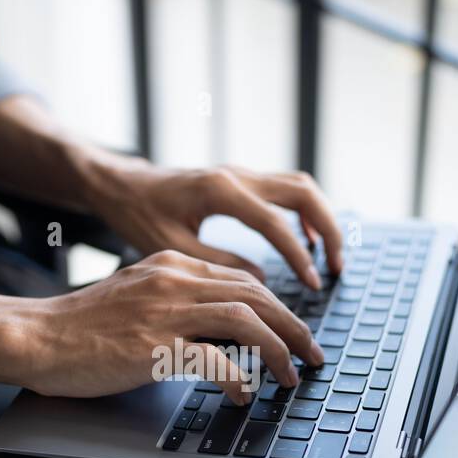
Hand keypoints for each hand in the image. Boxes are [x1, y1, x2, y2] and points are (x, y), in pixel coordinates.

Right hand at [10, 250, 324, 403]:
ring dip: (277, 352)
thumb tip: (222, 334)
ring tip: (289, 378)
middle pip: (257, 296)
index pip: (244, 281)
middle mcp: (174, 281)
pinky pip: (216, 362)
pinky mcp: (154, 347)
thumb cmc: (81, 328)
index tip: (294, 334)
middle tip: (311, 357)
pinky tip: (243, 396)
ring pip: (247, 322)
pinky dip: (240, 380)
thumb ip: (178, 304)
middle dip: (293, 329)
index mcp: (172, 266)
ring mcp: (165, 313)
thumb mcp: (137, 298)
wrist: (36, 336)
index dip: (279, 309)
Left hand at [84, 157, 342, 289]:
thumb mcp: (171, 247)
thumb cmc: (137, 214)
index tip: (313, 283)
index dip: (297, 255)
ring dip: (320, 219)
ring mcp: (240, 174)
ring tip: (330, 257)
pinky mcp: (240, 180)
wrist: (121, 185)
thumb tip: (259, 281)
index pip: (273, 222)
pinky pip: (285, 190)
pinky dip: (304, 214)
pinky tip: (306, 241)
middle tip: (336, 268)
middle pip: (301, 192)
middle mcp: (236, 175)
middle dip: (326, 230)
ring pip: (299, 187)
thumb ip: (216, 263)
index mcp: (219, 191)